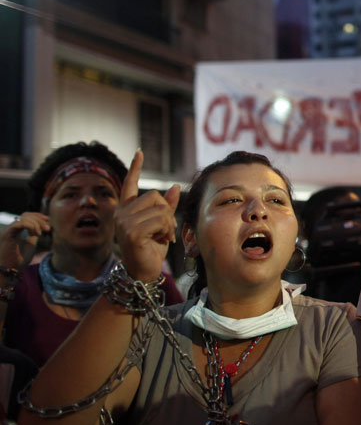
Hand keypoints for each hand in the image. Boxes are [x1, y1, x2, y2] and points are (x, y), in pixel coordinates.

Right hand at [0, 212, 49, 269]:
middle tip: (48, 228)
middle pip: (26, 215)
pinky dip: (30, 226)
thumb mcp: (30, 244)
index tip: (48, 220)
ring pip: (24, 218)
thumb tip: (42, 226)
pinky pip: (19, 223)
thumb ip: (34, 234)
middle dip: (39, 219)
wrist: (10, 269)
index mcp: (16, 230)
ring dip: (36, 224)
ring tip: (39, 234)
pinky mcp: (7, 234)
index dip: (38, 216)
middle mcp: (11, 228)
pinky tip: (35, 234)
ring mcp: (8, 230)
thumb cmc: (19, 259)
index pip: (26, 216)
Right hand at [113, 150, 179, 281]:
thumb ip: (166, 206)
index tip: (139, 152)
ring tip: (163, 237)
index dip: (135, 167)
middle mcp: (122, 213)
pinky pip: (160, 221)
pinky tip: (162, 241)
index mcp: (127, 209)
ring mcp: (124, 222)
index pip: (130, 183)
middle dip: (167, 213)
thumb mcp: (161, 224)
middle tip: (165, 231)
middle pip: (155, 196)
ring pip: (160, 209)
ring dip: (168, 224)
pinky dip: (167, 231)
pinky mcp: (131, 232)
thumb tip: (175, 186)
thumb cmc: (151, 249)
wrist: (143, 272)